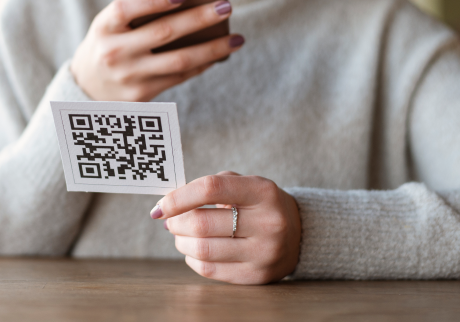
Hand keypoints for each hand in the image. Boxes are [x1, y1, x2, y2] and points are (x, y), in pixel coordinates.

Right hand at [71, 0, 244, 101]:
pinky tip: (218, 54)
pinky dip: (202, 64)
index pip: (126, 8)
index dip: (153, 0)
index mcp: (103, 26)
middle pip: (163, 32)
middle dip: (199, 18)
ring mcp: (128, 76)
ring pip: (179, 60)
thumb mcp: (111, 23)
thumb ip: (137, 10)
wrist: (86, 85)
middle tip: (226, 6)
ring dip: (213, 48)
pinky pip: (179, 77)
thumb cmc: (109, 41)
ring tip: (237, 39)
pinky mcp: (141, 95)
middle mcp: (114, 52)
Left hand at [151, 171, 300, 284]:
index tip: (160, 205)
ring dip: (180, 242)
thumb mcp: (245, 183)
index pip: (211, 189)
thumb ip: (210, 186)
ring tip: (180, 234)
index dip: (179, 197)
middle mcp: (268, 223)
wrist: (299, 233)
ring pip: (203, 250)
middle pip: (202, 224)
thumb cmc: (260, 204)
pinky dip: (192, 259)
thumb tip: (169, 204)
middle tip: (170, 220)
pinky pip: (210, 271)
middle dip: (176, 222)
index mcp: (262, 192)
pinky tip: (193, 250)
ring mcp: (264, 253)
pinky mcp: (257, 276)